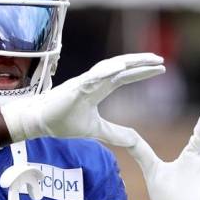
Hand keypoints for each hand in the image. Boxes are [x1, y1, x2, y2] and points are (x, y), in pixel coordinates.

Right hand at [0, 53, 164, 145]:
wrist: (39, 122)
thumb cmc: (62, 121)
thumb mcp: (96, 130)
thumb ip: (114, 133)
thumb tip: (134, 140)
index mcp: (99, 89)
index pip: (124, 77)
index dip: (141, 72)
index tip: (160, 68)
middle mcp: (93, 81)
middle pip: (121, 67)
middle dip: (140, 62)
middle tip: (160, 59)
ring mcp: (83, 82)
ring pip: (109, 67)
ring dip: (127, 62)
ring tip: (145, 59)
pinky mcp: (74, 88)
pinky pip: (92, 77)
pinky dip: (106, 71)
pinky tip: (120, 68)